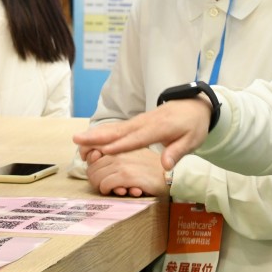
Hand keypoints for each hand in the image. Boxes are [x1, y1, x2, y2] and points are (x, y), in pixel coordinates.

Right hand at [73, 98, 211, 168]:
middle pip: (119, 131)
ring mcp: (139, 121)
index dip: (120, 146)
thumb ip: (177, 152)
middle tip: (78, 140)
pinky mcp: (136, 122)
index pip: (137, 139)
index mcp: (159, 128)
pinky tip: (90, 137)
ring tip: (77, 139)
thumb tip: (165, 166)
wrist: (194, 105)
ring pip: (114, 129)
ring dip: (95, 134)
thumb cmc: (193, 125)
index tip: (103, 151)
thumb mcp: (192, 141)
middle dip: (98, 136)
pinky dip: (102, 132)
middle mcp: (145, 123)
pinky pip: (117, 128)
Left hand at [86, 147, 167, 197]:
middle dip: (96, 179)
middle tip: (105, 185)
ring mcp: (122, 163)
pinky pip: (105, 185)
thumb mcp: (130, 156)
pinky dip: (108, 190)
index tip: (97, 173)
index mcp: (118, 144)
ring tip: (112, 188)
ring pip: (96, 176)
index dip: (90, 164)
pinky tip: (118, 190)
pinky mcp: (127, 176)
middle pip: (92, 167)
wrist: (169, 175)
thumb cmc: (148, 168)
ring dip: (101, 186)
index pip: (91, 151)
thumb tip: (92, 158)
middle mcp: (118, 151)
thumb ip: (113, 156)